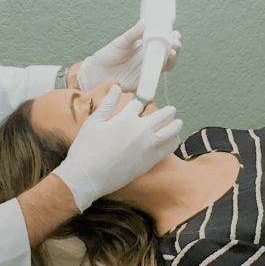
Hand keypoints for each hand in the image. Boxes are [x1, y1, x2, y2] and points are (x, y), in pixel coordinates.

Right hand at [52, 85, 182, 210]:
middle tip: (172, 109)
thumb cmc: (85, 150)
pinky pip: (168, 148)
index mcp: (125, 118)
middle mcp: (140, 130)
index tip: (136, 109)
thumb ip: (107, 104)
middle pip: (161, 115)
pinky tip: (174, 140)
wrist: (86, 178)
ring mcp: (147, 146)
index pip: (137, 105)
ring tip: (179, 123)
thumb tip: (116, 87)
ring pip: (170, 131)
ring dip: (175, 125)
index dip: (136, 106)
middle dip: (167, 111)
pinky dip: (173, 142)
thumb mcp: (93, 123)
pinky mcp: (150, 161)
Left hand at [77, 21, 181, 90]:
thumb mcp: (121, 42)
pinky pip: (154, 79)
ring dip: (171, 59)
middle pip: (167, 54)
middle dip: (175, 48)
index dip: (171, 38)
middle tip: (175, 42)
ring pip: (165, 66)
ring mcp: (146, 70)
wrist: (96, 72)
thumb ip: (133, 33)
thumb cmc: (108, 55)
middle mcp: (149, 59)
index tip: (175, 33)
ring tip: (172, 52)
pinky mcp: (142, 82)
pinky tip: (162, 66)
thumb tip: (145, 21)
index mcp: (145, 47)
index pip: (163, 43)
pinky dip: (160, 74)